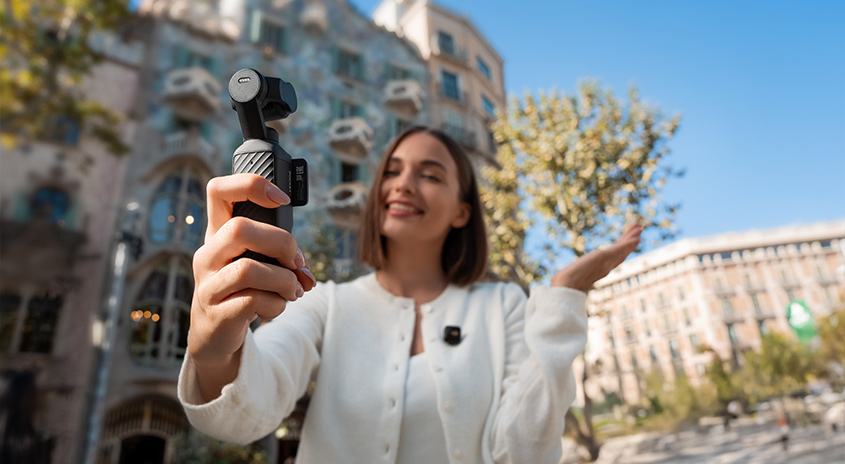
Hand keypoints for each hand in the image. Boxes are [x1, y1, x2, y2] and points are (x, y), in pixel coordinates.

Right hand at [188, 173, 316, 366]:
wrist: (216, 333)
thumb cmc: (242, 289)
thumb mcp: (256, 263)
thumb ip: (279, 255)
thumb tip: (303, 270)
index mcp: (218, 233)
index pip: (218, 190)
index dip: (250, 185)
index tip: (282, 200)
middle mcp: (208, 254)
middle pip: (239, 229)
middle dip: (282, 243)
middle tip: (296, 262)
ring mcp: (208, 284)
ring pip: (248, 269)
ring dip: (284, 280)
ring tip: (293, 290)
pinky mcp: (217, 312)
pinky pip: (253, 300)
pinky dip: (276, 304)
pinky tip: (277, 306)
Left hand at [551, 224, 641, 291]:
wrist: (567, 286)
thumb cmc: (565, 285)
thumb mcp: (570, 277)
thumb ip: (571, 277)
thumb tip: (560, 281)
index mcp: (600, 271)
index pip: (613, 258)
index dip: (622, 251)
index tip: (627, 244)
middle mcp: (606, 267)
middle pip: (621, 252)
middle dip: (629, 242)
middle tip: (637, 230)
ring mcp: (607, 263)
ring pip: (623, 249)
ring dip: (631, 238)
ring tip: (639, 227)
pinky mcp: (605, 257)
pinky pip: (620, 248)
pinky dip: (629, 243)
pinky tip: (636, 237)